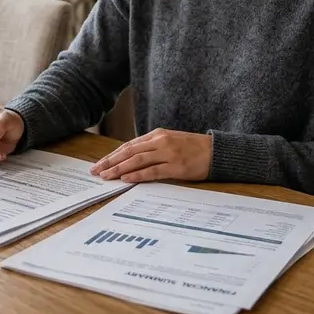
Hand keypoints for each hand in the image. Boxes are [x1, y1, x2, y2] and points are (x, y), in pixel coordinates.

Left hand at [89, 128, 211, 182]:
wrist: (217, 151)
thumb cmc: (193, 148)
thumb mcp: (170, 142)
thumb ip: (152, 148)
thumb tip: (131, 159)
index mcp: (157, 135)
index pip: (129, 146)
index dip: (112, 155)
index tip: (100, 163)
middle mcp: (160, 142)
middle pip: (129, 152)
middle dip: (110, 161)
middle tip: (96, 171)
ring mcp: (168, 153)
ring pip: (137, 160)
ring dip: (119, 168)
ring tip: (106, 175)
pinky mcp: (176, 166)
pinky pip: (152, 171)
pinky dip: (137, 174)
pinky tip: (126, 178)